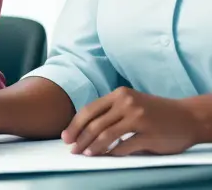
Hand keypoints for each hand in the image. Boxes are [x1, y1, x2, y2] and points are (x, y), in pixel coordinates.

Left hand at [62, 87, 198, 155]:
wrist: (187, 116)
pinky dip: (112, 153)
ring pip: (106, 134)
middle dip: (80, 138)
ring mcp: (138, 118)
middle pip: (94, 123)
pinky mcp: (149, 134)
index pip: (89, 110)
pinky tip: (106, 157)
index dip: (75, 125)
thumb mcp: (131, 103)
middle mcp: (126, 103)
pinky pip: (125, 146)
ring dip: (93, 147)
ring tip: (85, 154)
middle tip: (72, 150)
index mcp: (119, 94)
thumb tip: (84, 128)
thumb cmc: (155, 111)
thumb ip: (111, 111)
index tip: (66, 137)